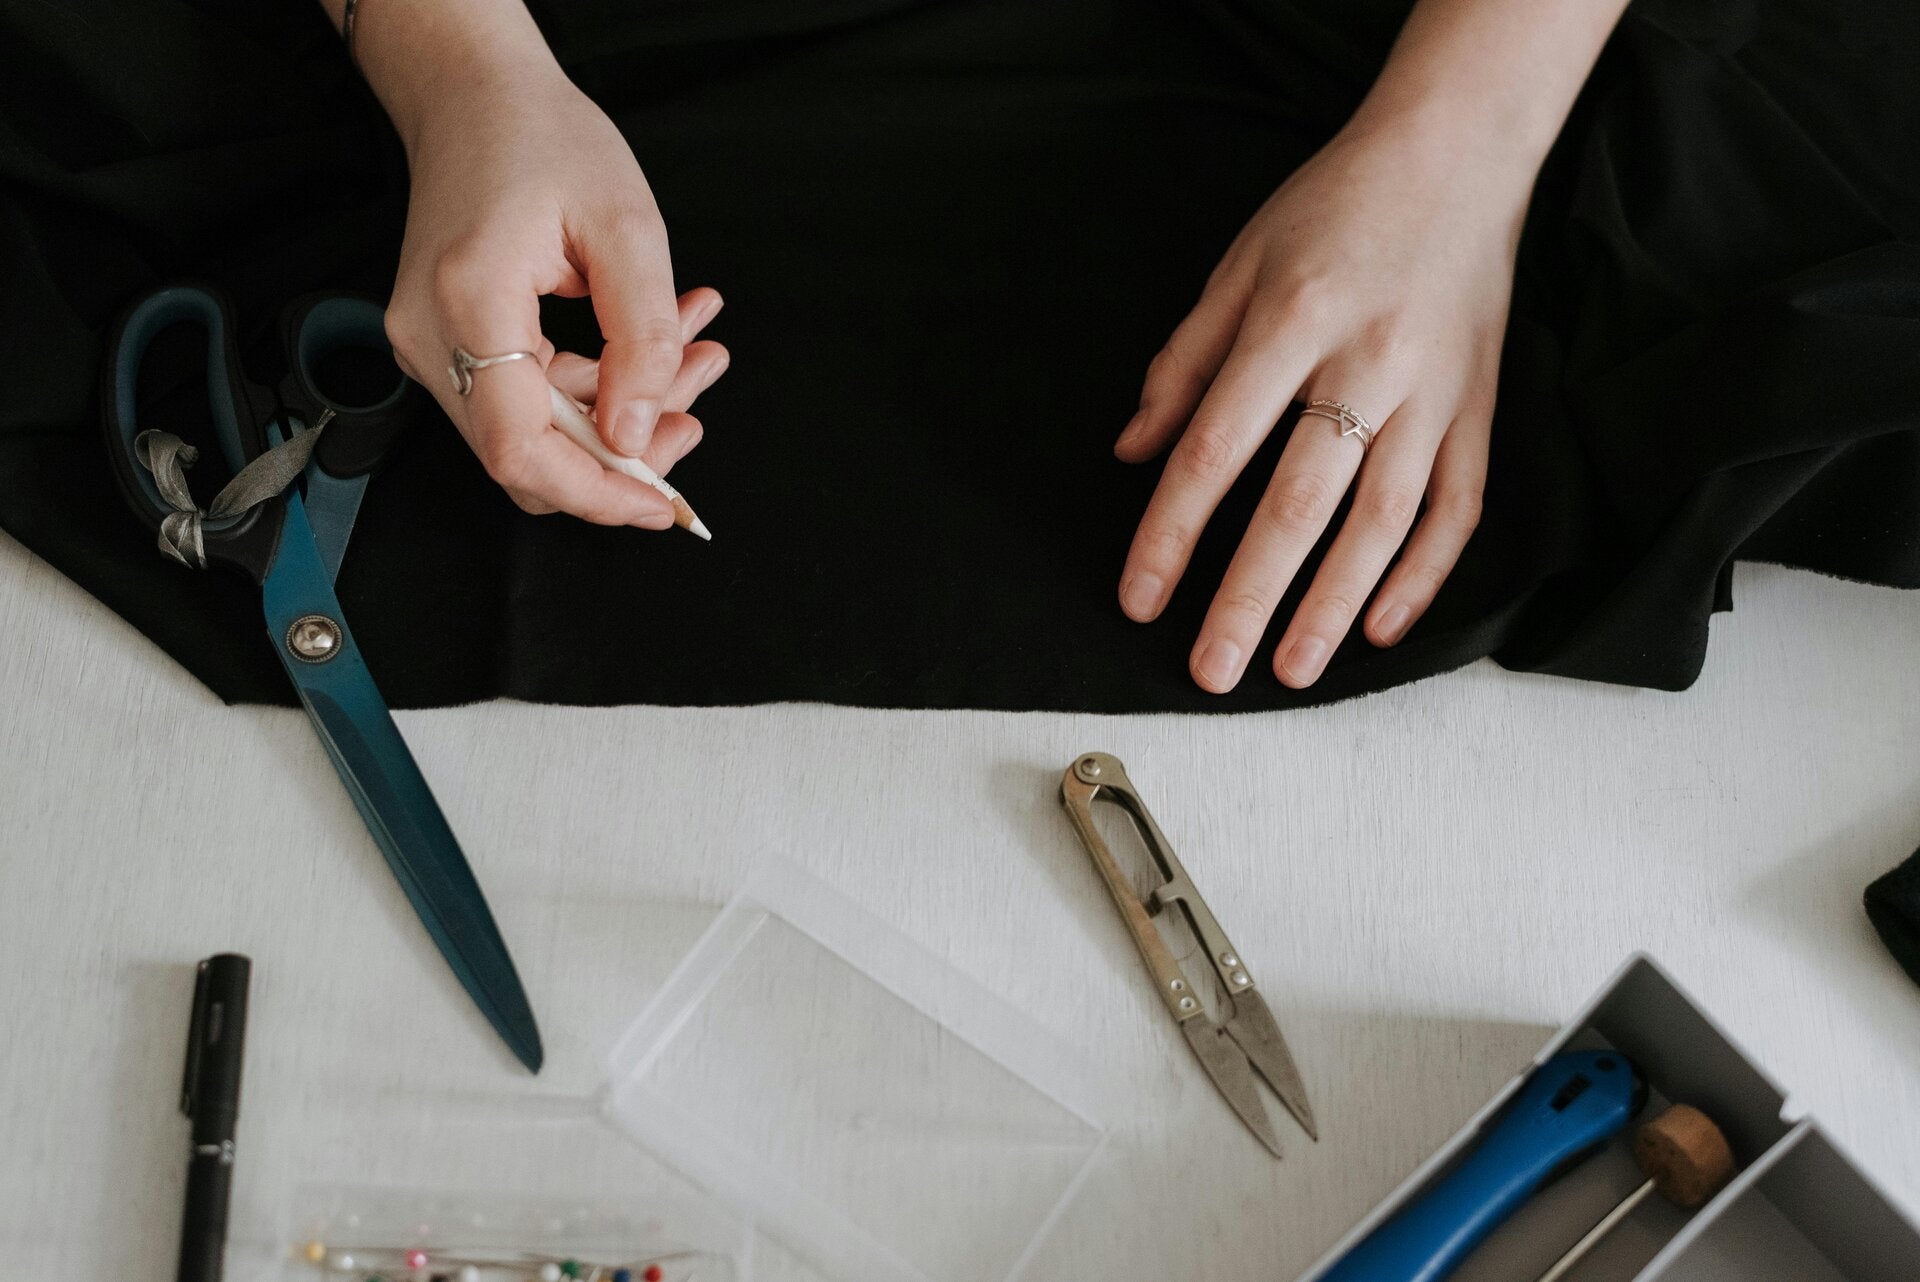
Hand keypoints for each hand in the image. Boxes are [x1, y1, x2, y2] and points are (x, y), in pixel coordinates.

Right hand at [382, 63, 726, 526]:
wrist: (473, 96)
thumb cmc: (543, 138)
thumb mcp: (628, 226)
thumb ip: (643, 338)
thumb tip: (638, 434)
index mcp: (470, 301)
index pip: (522, 449)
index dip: (597, 493)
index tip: (663, 504)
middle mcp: (431, 336)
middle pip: (530, 456)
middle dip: (625, 450)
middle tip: (696, 406)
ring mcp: (430, 345)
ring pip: (534, 434)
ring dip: (621, 414)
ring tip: (692, 353)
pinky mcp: (446, 345)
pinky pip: (525, 401)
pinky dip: (595, 387)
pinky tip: (654, 343)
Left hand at [1115, 118, 1520, 691]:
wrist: (1459, 154)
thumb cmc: (1334, 208)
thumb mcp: (1238, 265)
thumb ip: (1183, 362)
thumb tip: (1133, 453)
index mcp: (1291, 321)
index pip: (1215, 449)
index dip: (1171, 533)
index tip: (1140, 599)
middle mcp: (1368, 362)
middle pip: (1298, 503)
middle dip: (1250, 598)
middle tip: (1210, 670)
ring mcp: (1435, 392)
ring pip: (1383, 520)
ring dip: (1334, 605)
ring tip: (1292, 672)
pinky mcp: (1481, 408)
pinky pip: (1458, 508)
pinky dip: (1423, 574)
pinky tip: (1380, 626)